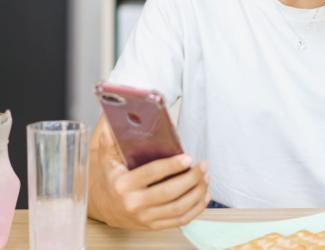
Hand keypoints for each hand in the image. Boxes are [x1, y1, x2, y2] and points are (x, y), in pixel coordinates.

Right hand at [95, 127, 209, 229]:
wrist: (101, 206)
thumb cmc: (108, 177)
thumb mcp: (104, 155)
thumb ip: (109, 136)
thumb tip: (112, 116)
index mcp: (122, 184)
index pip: (152, 174)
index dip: (172, 166)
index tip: (188, 157)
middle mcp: (133, 203)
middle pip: (169, 192)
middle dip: (191, 178)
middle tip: (203, 165)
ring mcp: (144, 217)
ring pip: (177, 208)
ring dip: (197, 193)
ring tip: (206, 177)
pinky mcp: (152, 226)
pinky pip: (179, 221)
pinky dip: (195, 209)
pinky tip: (204, 196)